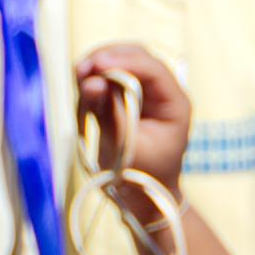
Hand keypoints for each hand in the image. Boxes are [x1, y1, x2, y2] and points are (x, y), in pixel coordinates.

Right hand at [76, 42, 193, 191]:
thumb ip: (110, 115)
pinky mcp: (126, 97)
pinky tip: (82, 85)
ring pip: (122, 61)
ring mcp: (144, 93)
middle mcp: (162, 92)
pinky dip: (95, 76)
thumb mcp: (126, 149)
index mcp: (174, 104)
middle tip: (82, 69)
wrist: (144, 197)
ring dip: (99, 64)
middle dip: (109, 57)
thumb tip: (92, 82)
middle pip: (137, 57)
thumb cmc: (143, 177)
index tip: (97, 65)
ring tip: (79, 75)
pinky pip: (110, 77)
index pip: (153, 69)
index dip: (124, 62)